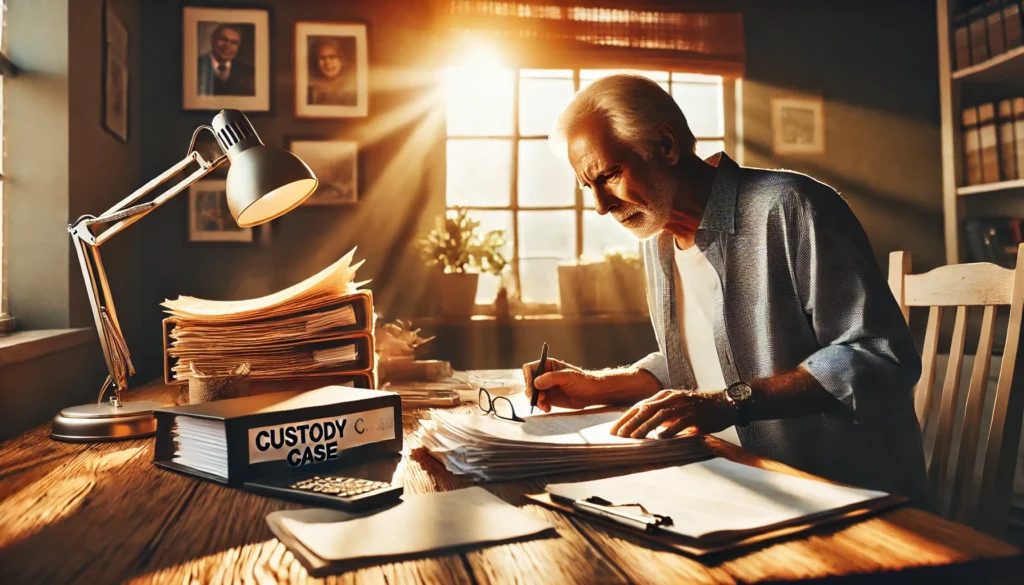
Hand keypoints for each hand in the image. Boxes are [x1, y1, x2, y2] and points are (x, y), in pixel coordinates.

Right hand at [522, 358, 604, 411]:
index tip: (532, 387)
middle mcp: (544, 375)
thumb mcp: (567, 377)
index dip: (527, 377)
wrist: (591, 393)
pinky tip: (547, 408)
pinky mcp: (548, 398)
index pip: (529, 369)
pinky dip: (540, 406)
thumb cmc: (582, 380)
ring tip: (545, 406)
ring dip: (536, 401)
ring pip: (532, 394)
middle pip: (528, 382)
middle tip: (538, 399)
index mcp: (547, 365)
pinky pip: (538, 402)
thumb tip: (536, 382)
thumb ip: (551, 378)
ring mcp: (545, 387)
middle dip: (531, 392)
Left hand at [610, 389, 734, 438]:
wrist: (724, 404)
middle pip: (646, 409)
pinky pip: (680, 421)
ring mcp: (683, 404)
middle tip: (618, 435)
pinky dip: (669, 429)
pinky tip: (660, 437)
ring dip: (645, 426)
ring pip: (660, 414)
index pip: (639, 406)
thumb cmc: (697, 409)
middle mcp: (671, 397)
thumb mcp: (675, 408)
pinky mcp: (696, 413)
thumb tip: (640, 428)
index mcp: (664, 396)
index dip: (625, 418)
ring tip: (634, 437)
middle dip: (630, 423)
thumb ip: (659, 416)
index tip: (613, 430)